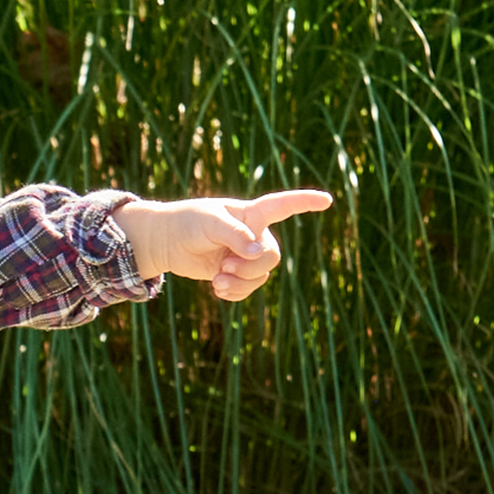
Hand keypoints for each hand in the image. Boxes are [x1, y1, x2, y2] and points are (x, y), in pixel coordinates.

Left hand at [120, 188, 332, 303]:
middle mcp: (254, 234)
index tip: (327, 200)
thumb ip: (235, 235)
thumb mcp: (209, 222)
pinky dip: (235, 293)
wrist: (166, 241)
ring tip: (218, 279)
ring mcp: (245, 255)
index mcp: (252, 214)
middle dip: (251, 267)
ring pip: (262, 275)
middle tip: (224, 266)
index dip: (305, 202)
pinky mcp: (235, 272)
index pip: (283, 206)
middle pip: (272, 256)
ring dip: (241, 282)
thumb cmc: (188, 222)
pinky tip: (218, 290)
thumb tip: (257, 253)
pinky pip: (248, 288)